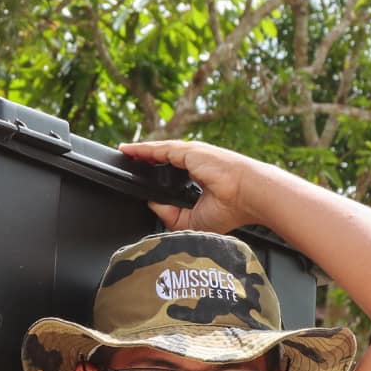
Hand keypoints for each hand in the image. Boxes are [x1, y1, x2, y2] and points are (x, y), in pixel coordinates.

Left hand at [119, 139, 262, 234]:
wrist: (248, 196)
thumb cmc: (231, 209)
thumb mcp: (193, 221)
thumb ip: (171, 215)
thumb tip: (151, 205)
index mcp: (199, 180)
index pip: (172, 175)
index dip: (155, 175)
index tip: (142, 178)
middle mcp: (194, 165)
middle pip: (162, 160)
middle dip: (144, 161)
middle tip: (126, 162)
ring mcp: (191, 156)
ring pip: (158, 152)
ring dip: (140, 152)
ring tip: (122, 152)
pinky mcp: (188, 151)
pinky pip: (159, 149)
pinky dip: (142, 149)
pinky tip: (128, 150)